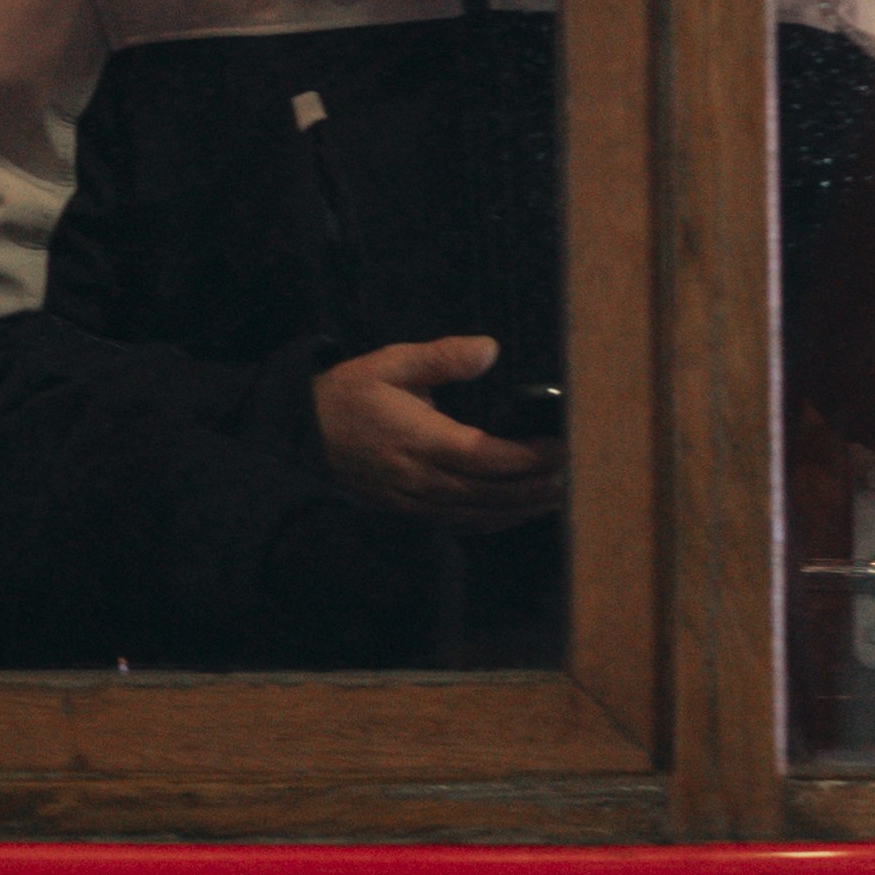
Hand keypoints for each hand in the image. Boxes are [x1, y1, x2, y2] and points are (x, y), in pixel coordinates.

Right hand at [312, 335, 563, 529]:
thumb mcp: (390, 363)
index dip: (527, 458)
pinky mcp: (407, 514)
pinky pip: (458, 525)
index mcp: (418, 438)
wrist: (300, 436)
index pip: (485, 456)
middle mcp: (419, 478)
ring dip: (520, 508)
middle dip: (534, 487)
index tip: (560, 448)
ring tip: (557, 497)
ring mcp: (413, 502)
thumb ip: (442, 358)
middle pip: (489, 492)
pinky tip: (515, 513)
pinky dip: (493, 521)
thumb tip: (490, 350)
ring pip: (477, 514)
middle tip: (574, 477)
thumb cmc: (348, 395)